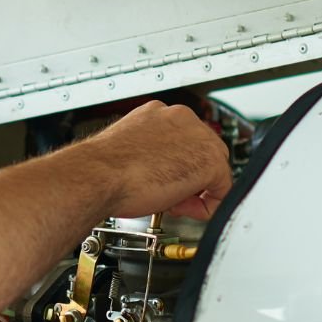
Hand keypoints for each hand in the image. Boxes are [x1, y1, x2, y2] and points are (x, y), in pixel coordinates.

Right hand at [96, 101, 231, 219]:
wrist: (98, 175)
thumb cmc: (103, 168)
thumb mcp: (129, 151)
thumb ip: (151, 153)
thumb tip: (161, 169)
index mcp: (159, 113)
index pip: (185, 139)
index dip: (176, 167)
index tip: (163, 181)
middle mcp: (180, 118)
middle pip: (204, 151)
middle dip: (190, 177)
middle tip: (169, 196)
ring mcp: (197, 136)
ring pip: (214, 167)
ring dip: (198, 190)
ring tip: (171, 202)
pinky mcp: (209, 159)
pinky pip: (223, 188)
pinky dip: (208, 205)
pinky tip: (183, 208)